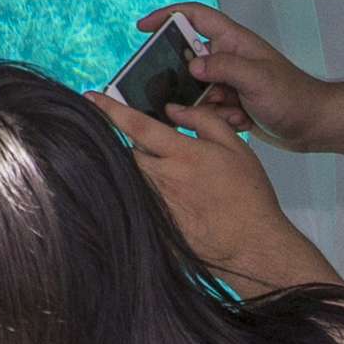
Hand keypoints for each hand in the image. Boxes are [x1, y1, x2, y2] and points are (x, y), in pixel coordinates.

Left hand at [97, 86, 343, 296]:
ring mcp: (156, 204)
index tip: (90, 98)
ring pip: (136, 177)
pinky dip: (149, 196)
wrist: (252, 246)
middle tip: (163, 152)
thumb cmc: (248, 196)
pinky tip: (176, 203)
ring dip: (146, 172)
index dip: (111, 109)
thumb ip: (202, 121)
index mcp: (181, 154)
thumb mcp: (235, 147)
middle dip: (138, 146)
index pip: (137, 125)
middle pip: (130, 152)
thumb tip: (173, 109)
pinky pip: (141, 202)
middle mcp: (162, 179)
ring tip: (177, 182)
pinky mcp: (155, 226)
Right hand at [141, 4, 329, 147]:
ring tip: (230, 112)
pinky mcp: (232, 103)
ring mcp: (230, 81)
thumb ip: (224, 67)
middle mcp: (229, 58)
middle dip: (184, 79)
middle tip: (180, 93)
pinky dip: (218, 117)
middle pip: (188, 59)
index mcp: (234, 42)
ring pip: (196, 90)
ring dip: (205, 105)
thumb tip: (192, 66)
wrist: (315, 125)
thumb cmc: (294, 97)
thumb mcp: (257, 79)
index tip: (143, 28)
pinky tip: (240, 121)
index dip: (168, 16)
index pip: (196, 18)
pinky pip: (208, 109)